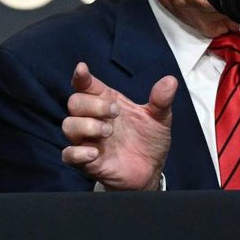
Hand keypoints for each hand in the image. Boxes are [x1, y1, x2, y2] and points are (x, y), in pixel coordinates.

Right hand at [60, 62, 178, 190]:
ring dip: (87, 126)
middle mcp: (93, 119)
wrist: (151, 170)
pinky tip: (95, 153)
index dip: (81, 77)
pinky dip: (78, 153)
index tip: (82, 69)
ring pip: (69, 126)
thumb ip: (161, 101)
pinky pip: (68, 155)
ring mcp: (87, 140)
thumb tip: (170, 81)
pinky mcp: (86, 162)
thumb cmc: (149, 141)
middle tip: (115, 113)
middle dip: (93, 105)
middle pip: (74, 102)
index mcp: (106, 102)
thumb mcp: (159, 119)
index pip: (86, 85)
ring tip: (108, 132)